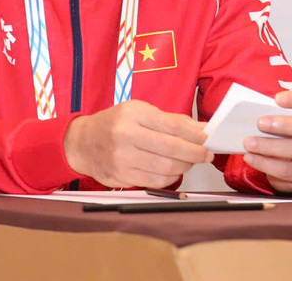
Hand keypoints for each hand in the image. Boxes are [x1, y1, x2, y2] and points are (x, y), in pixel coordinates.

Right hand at [63, 99, 210, 188]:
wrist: (82, 142)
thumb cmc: (116, 123)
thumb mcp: (141, 111)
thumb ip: (173, 120)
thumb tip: (203, 130)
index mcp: (133, 114)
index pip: (173, 126)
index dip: (196, 136)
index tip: (209, 140)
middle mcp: (125, 136)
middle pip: (171, 149)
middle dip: (195, 154)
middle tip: (207, 155)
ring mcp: (121, 158)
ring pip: (165, 168)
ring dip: (184, 167)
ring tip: (190, 162)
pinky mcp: (120, 176)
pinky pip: (154, 181)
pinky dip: (170, 178)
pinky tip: (174, 171)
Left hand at [242, 89, 291, 193]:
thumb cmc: (291, 135)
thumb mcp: (291, 121)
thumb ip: (280, 113)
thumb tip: (253, 109)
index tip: (277, 99)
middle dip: (284, 125)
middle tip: (261, 123)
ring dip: (270, 146)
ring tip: (250, 143)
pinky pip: (287, 170)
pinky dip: (266, 164)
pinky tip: (252, 157)